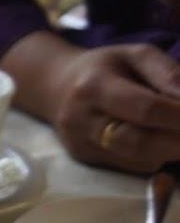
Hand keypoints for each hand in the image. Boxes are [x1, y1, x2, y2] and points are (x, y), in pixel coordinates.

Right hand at [6, 35, 179, 172]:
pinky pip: (132, 167)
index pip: (145, 108)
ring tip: (179, 135)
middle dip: (179, 142)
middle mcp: (81, 120)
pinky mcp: (86, 160)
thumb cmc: (104, 68)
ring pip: (139, 161)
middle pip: (139, 143)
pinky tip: (161, 141)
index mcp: (93, 87)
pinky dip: (155, 157)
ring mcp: (81, 144)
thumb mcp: (136, 55)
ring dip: (170, 151)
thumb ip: (167, 73)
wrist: (55, 87)